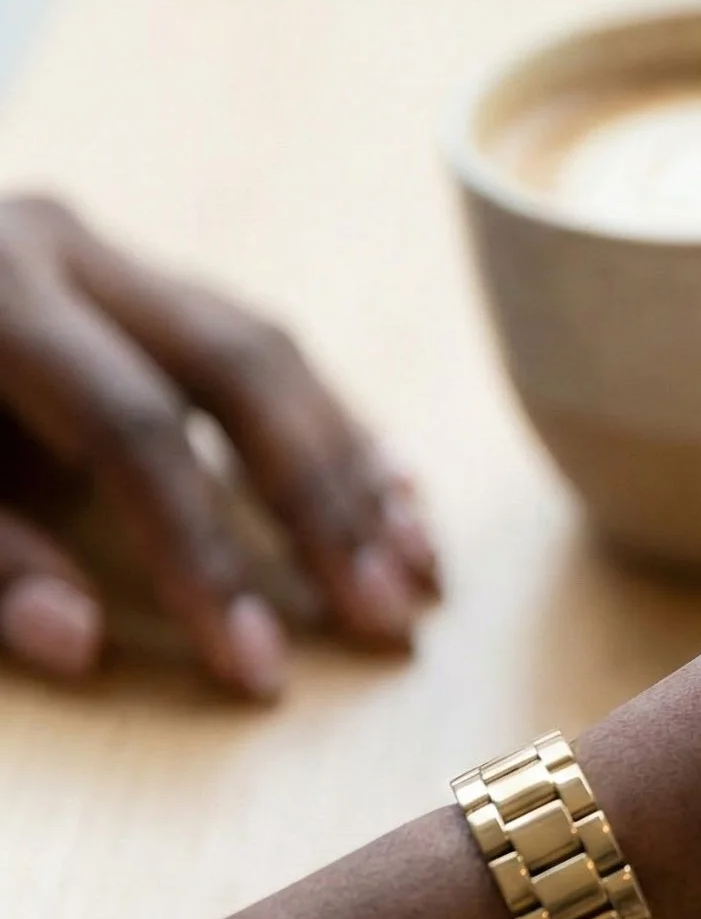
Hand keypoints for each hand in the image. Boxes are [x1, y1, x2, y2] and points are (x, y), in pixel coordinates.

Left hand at [0, 194, 436, 695]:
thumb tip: (79, 641)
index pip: (134, 431)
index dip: (204, 554)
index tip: (256, 669)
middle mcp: (63, 249)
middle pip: (240, 371)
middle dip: (321, 508)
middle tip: (382, 620)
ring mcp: (108, 255)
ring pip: (272, 353)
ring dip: (353, 473)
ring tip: (417, 576)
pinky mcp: (135, 279)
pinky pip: (264, 350)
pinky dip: (334, 434)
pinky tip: (395, 506)